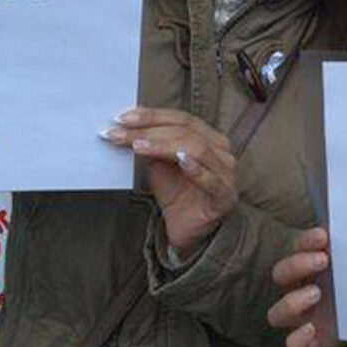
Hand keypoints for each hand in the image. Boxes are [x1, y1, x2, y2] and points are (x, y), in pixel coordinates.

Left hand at [101, 107, 236, 256]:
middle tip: (121, 133)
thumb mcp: (159, 165)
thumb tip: (125, 127)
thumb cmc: (176, 195)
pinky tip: (181, 159)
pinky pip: (212, 180)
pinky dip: (196, 169)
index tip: (122, 118)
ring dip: (163, 145)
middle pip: (186, 131)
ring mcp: (226, 173)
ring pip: (197, 149)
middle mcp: (221, 151)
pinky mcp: (225, 197)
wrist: (186, 230)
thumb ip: (150, 145)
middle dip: (150, 130)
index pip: (180, 119)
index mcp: (208, 138)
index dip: (151, 116)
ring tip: (138, 145)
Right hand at [268, 227, 340, 346]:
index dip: (305, 241)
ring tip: (316, 293)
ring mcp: (303, 317)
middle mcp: (300, 288)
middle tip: (323, 260)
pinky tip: (312, 329)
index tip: (324, 236)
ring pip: (276, 314)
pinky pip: (293, 345)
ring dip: (292, 302)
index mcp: (310, 265)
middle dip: (298, 264)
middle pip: (280, 274)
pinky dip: (297, 339)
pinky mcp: (312, 341)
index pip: (297, 247)